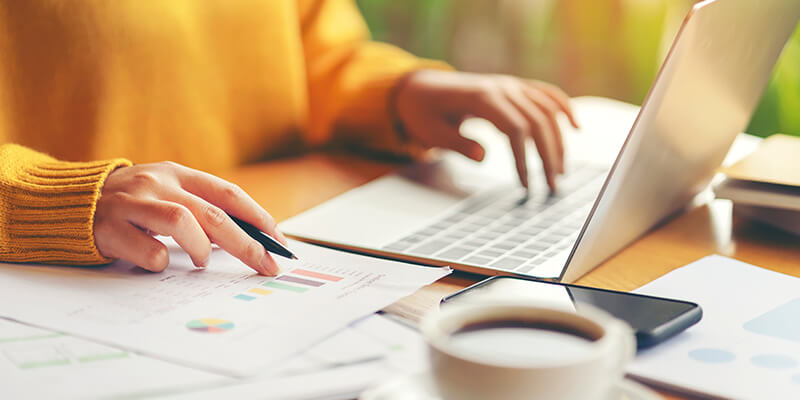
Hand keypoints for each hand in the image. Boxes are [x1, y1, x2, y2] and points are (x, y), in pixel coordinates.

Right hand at [94, 162, 286, 274]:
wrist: (65, 201)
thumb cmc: (127, 202)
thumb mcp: (163, 192)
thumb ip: (197, 207)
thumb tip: (247, 237)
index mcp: (176, 173)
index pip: (228, 194)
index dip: (257, 217)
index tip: (278, 240)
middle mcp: (157, 183)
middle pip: (214, 214)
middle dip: (247, 244)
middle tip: (266, 265)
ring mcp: (132, 203)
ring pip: (183, 223)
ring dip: (201, 249)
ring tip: (202, 262)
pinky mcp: (109, 227)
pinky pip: (148, 251)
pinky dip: (160, 262)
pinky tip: (156, 262)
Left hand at [394, 70, 578, 190]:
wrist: (419, 87)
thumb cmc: (423, 112)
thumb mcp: (431, 132)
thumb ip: (457, 144)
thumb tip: (484, 158)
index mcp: (481, 97)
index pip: (515, 128)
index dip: (524, 158)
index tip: (525, 184)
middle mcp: (502, 87)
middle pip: (537, 121)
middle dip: (548, 156)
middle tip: (552, 186)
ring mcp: (510, 85)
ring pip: (546, 110)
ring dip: (558, 141)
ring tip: (561, 171)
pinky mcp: (514, 87)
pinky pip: (546, 93)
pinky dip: (564, 108)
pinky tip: (576, 127)